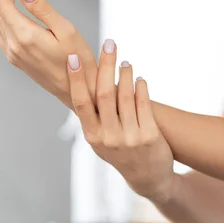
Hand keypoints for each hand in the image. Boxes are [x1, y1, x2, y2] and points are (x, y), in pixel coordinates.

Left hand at [0, 0, 97, 109]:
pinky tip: (19, 6)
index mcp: (25, 35)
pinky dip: (7, 11)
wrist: (79, 93)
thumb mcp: (68, 31)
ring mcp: (13, 53)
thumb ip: (43, 10)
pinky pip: (3, 28)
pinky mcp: (16, 58)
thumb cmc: (79, 61)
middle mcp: (13, 45)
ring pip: (0, 16)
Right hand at [67, 39, 175, 202]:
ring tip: (125, 62)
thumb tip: (80, 85)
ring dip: (125, 74)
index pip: (81, 102)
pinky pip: (145, 105)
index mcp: (92, 136)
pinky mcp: (150, 136)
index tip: (74, 57)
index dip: (77, 78)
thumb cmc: (120, 152)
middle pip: (104, 94)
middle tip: (108, 44)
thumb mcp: (100, 140)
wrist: (148, 178)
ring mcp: (130, 137)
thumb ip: (93, 117)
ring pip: (126, 97)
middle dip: (106, 66)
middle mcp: (109, 137)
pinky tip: (141, 79)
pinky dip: (142, 88)